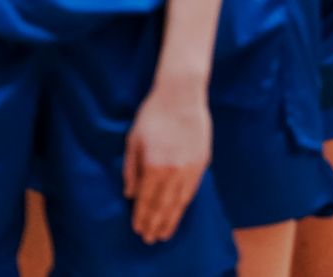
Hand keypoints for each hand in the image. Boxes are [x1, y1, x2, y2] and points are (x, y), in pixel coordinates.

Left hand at [124, 79, 210, 245]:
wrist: (182, 94)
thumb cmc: (153, 114)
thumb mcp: (133, 140)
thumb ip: (131, 169)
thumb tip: (130, 194)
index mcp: (153, 166)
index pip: (146, 200)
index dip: (141, 217)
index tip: (138, 229)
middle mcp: (173, 171)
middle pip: (163, 205)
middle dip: (156, 223)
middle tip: (151, 238)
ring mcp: (190, 167)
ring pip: (180, 201)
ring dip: (172, 218)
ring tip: (166, 232)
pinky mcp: (202, 161)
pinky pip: (192, 189)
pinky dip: (185, 203)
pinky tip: (180, 209)